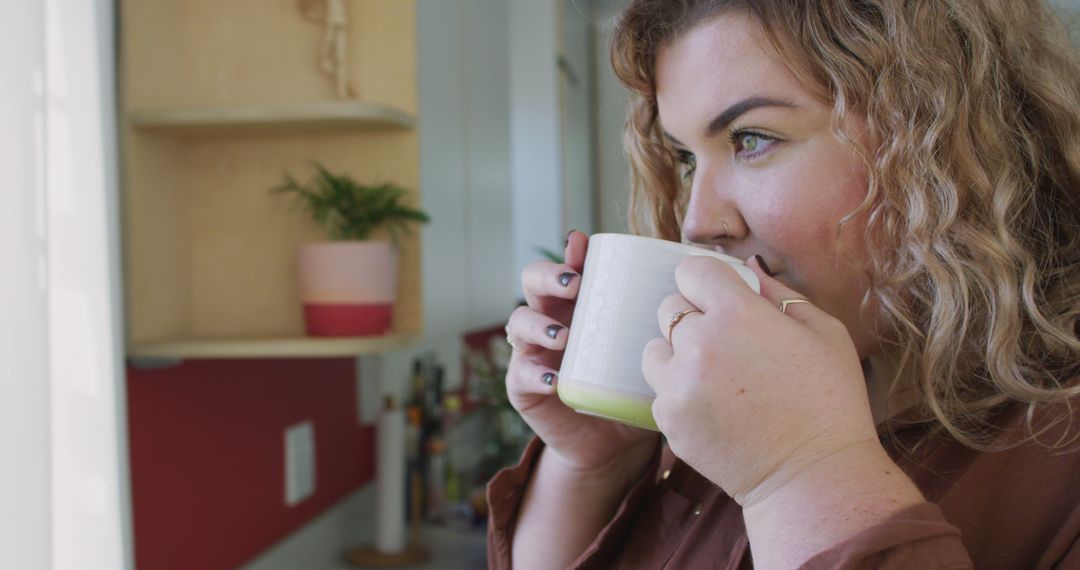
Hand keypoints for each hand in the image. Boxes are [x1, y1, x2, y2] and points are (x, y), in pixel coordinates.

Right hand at [505, 231, 658, 475]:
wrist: (615, 445)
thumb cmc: (636, 388)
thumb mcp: (653, 351)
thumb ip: (670, 324)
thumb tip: (717, 288)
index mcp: (581, 304)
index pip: (567, 266)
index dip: (569, 252)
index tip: (582, 246)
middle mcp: (553, 320)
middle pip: (533, 282)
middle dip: (548, 277)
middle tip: (574, 285)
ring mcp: (535, 353)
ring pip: (518, 324)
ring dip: (538, 324)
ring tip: (564, 335)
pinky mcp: (525, 389)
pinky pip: (520, 376)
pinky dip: (533, 374)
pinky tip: (553, 379)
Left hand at [641, 255, 878, 506]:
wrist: (814, 476)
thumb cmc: (830, 401)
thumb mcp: (824, 332)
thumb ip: (779, 293)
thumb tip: (747, 270)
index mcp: (737, 313)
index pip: (691, 269)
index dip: (707, 280)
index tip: (721, 295)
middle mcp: (699, 344)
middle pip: (670, 307)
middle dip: (694, 317)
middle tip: (727, 343)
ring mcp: (678, 384)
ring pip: (655, 349)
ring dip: (677, 355)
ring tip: (715, 376)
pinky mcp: (669, 420)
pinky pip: (660, 390)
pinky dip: (679, 394)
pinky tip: (715, 407)